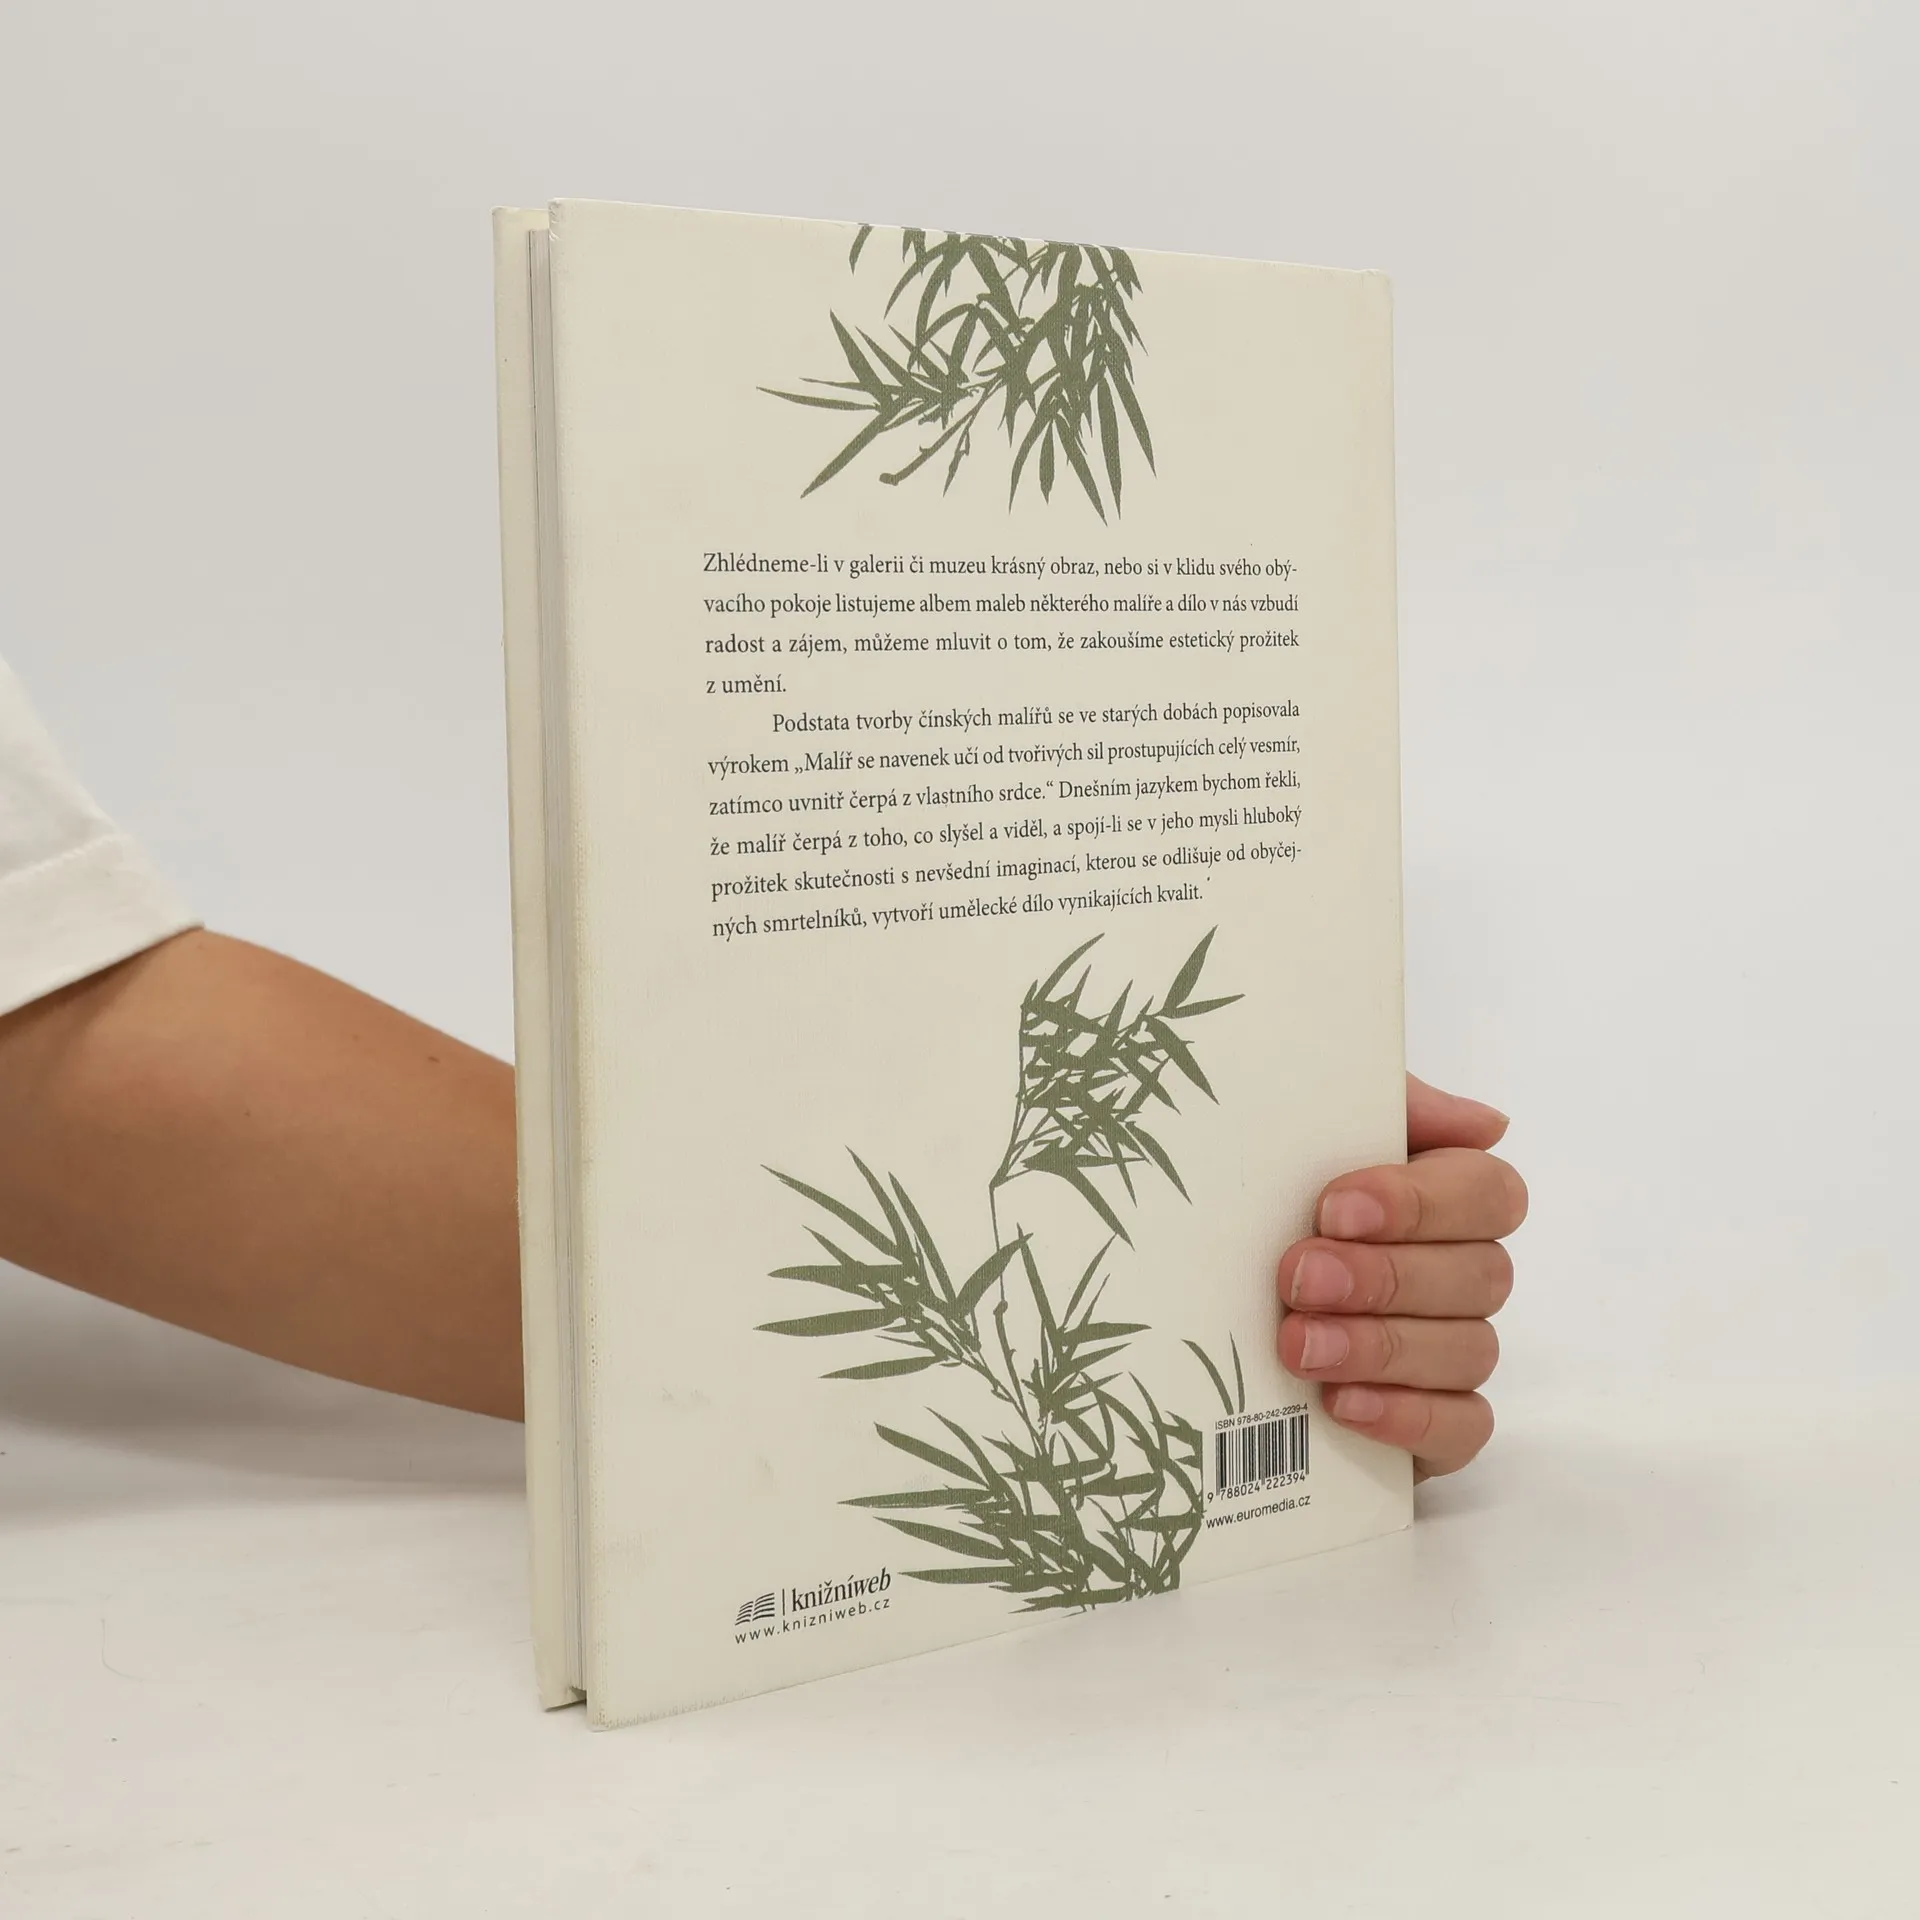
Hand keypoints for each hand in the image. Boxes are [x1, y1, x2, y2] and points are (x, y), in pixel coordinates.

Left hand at [1277, 1075, 1524, 1480]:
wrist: (1197, 1304)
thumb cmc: (1269, 1204)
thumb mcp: (1304, 1133)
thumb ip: (1379, 1107)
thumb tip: (1485, 1124)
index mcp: (1444, 1197)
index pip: (1488, 1193)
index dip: (1421, 1203)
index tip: (1335, 1209)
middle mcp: (1463, 1273)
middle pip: (1480, 1275)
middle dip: (1385, 1278)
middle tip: (1298, 1279)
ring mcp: (1454, 1352)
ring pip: (1469, 1350)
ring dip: (1380, 1347)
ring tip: (1297, 1346)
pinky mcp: (1438, 1425)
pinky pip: (1463, 1427)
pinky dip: (1407, 1416)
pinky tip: (1341, 1403)